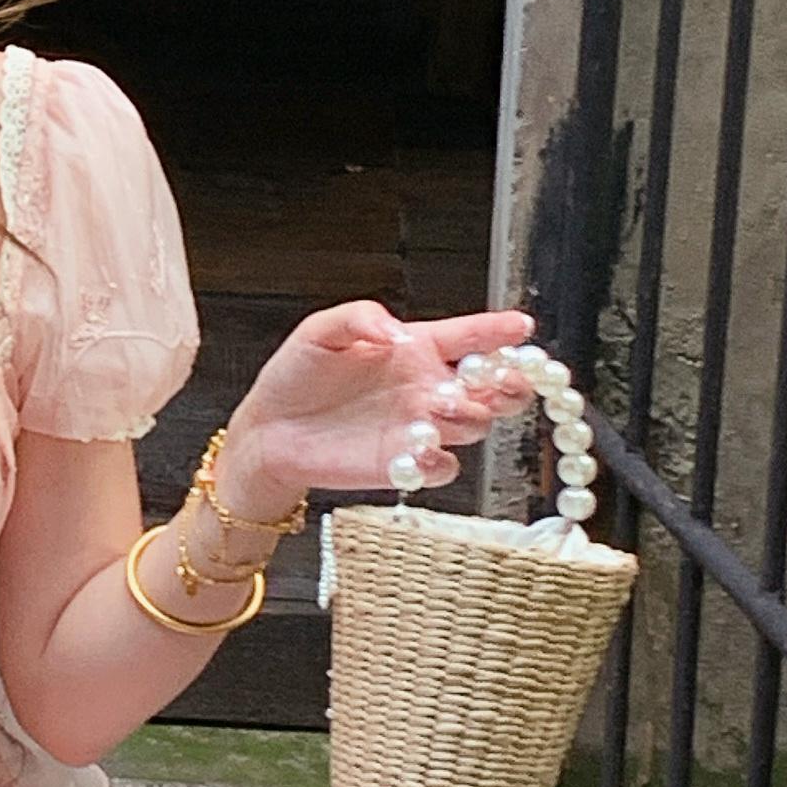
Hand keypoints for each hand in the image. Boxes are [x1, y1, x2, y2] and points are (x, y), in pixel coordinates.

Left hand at [219, 304, 540, 515]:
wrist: (268, 429)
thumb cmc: (295, 376)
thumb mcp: (321, 330)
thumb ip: (361, 319)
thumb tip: (396, 334)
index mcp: (415, 348)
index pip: (469, 336)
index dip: (497, 330)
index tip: (519, 326)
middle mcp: (426, 387)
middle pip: (491, 386)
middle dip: (507, 381)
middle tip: (501, 377)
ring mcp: (420, 427)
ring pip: (474, 424)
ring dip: (469, 414)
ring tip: (441, 403)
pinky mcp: (405, 464)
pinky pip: (443, 467)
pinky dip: (440, 460)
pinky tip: (424, 449)